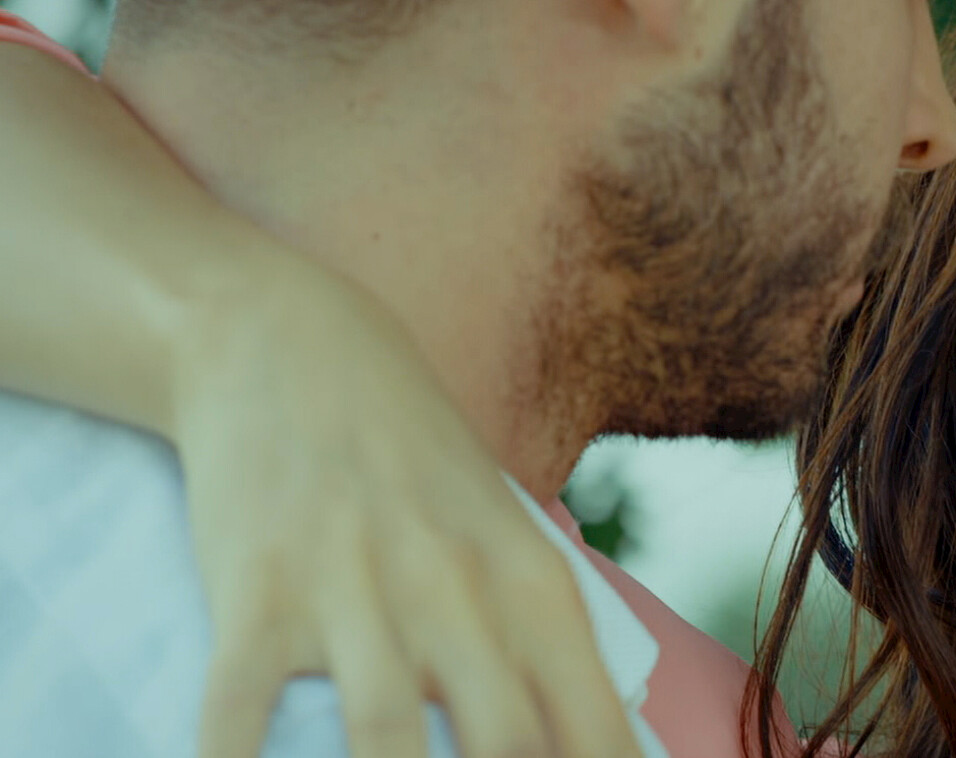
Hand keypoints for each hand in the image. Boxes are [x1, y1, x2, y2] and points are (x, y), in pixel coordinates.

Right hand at [165, 260, 644, 757]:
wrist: (290, 344)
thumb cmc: (412, 459)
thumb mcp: (502, 535)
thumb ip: (541, 641)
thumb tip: (606, 744)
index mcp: (533, 584)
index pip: (593, 730)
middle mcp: (456, 590)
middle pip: (508, 749)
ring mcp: (355, 589)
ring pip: (386, 741)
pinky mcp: (257, 588)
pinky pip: (243, 714)